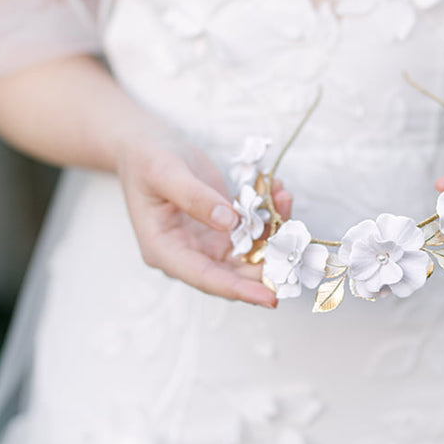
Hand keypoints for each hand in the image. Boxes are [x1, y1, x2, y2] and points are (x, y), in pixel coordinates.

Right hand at [116, 119, 291, 305]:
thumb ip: (195, 198)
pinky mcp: (223, 228)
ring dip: (274, 234)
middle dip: (268, 263)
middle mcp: (188, 254)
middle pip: (233, 273)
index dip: (238, 289)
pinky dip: (270, 217)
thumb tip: (230, 222)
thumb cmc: (147, 159)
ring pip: (249, 253)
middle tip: (297, 247)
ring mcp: (208, 242)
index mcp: (164, 250)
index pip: (205, 278)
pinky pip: (253, 231)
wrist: (147, 146)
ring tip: (284, 199)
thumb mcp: (165, 172)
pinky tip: (278, 193)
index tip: (270, 297)